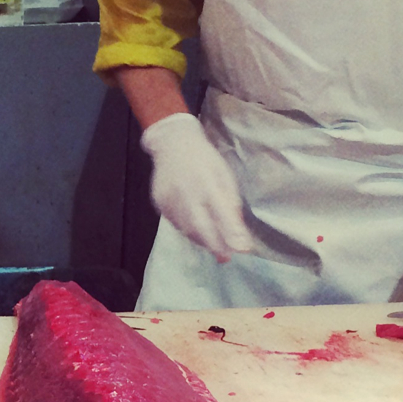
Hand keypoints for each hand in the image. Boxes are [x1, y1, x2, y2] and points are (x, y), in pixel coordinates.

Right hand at [141, 112, 254, 262]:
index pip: (221, 213)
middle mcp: (186, 192)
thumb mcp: (224, 175)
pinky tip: (196, 231)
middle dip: (215, 245)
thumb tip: (238, 230)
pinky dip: (188, 231)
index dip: (232, 233)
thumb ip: (230, 201)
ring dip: (202, 240)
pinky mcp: (159, 202)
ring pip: (186, 228)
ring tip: (214, 246)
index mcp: (207, 182)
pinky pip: (175, 223)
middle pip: (201, 226)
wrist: (172, 144)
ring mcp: (169, 199)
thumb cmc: (205, 159)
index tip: (243, 250)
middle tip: (225, 257)